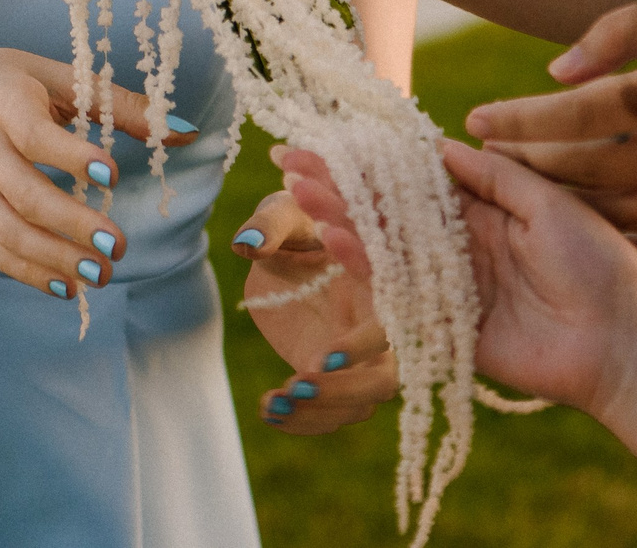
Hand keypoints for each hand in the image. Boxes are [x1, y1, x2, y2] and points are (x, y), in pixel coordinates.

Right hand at [0, 48, 195, 298]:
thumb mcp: (49, 75)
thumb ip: (117, 102)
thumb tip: (184, 130)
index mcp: (2, 103)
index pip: (34, 134)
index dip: (71, 156)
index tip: (111, 174)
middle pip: (23, 194)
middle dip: (71, 224)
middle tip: (118, 247)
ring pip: (8, 231)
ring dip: (54, 258)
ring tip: (101, 276)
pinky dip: (30, 273)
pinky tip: (68, 289)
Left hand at [227, 189, 397, 432]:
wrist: (289, 252)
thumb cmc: (298, 224)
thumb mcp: (284, 214)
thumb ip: (270, 224)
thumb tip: (247, 243)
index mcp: (380, 286)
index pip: (388, 326)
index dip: (361, 346)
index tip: (319, 358)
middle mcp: (379, 328)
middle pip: (385, 379)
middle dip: (345, 391)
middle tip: (297, 384)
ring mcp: (360, 360)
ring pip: (360, 407)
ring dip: (319, 413)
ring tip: (273, 402)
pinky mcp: (336, 380)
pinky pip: (332, 415)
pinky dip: (303, 421)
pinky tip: (267, 408)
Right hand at [279, 140, 636, 417]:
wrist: (623, 343)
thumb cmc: (600, 266)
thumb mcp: (551, 204)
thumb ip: (496, 177)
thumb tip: (442, 143)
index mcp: (485, 213)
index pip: (416, 180)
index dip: (374, 159)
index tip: (330, 138)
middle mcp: (459, 246)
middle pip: (388, 212)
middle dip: (341, 187)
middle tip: (291, 163)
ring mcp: (449, 287)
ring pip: (385, 249)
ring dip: (343, 221)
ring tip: (303, 194)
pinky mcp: (446, 328)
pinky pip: (398, 295)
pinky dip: (367, 268)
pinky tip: (338, 241)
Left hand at [465, 0, 636, 265]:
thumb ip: (622, 32)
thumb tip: (558, 73)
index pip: (581, 111)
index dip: (522, 118)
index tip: (475, 120)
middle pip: (591, 169)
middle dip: (529, 165)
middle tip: (484, 158)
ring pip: (622, 215)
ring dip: (563, 206)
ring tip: (518, 191)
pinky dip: (616, 235)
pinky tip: (580, 225)